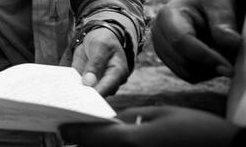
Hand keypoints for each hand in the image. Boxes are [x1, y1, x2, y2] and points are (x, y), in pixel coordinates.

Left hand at [60, 105, 239, 146]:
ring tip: (91, 138)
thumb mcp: (160, 115)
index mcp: (132, 141)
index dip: (73, 133)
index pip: (91, 138)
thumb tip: (108, 121)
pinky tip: (115, 142)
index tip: (61, 129)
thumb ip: (130, 119)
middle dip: (85, 143)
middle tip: (72, 133)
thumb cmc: (197, 131)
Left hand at [70, 27, 129, 95]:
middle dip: (85, 97)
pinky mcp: (86, 82)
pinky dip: (71, 88)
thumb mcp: (100, 47)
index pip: (108, 87)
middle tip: (72, 99)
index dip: (97, 95)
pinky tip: (62, 91)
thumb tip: (89, 82)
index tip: (85, 100)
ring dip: (77, 94)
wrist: (97, 37)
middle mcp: (109, 82)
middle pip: (98, 95)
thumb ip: (96, 63)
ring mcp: (98, 83)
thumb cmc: (103, 41)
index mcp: (118, 73)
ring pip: (88, 94)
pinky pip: (79, 87)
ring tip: (65, 97)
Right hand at [152, 0, 239, 82]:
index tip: (230, 68)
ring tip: (218, 50)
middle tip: (229, 52)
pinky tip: (210, 55)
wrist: (202, 2)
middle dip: (210, 63)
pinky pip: (188, 75)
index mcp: (168, 16)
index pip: (182, 42)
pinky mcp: (168, 59)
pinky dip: (203, 71)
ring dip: (208, 68)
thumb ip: (224, 23)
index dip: (206, 57)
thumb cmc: (210, 0)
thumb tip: (232, 44)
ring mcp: (161, 48)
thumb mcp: (219, 5)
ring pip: (186, 72)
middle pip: (183, 61)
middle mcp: (158, 33)